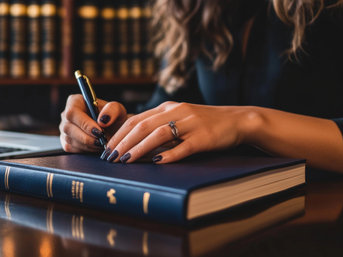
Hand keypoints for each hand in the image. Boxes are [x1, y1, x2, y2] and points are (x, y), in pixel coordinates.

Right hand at [59, 94, 127, 152]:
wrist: (114, 130)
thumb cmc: (114, 117)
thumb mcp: (118, 109)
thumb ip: (112, 110)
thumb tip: (102, 120)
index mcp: (75, 102)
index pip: (72, 112)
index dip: (84, 123)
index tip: (99, 131)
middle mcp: (66, 115)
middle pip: (69, 128)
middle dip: (87, 137)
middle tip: (102, 141)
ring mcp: (64, 130)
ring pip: (71, 140)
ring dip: (88, 145)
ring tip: (102, 143)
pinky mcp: (66, 142)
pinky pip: (72, 149)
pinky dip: (86, 150)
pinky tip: (96, 146)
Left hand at [103, 101, 255, 162]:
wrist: (236, 120)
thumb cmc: (204, 123)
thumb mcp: (179, 118)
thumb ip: (158, 125)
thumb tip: (133, 140)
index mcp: (167, 108)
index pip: (136, 120)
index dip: (119, 134)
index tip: (107, 148)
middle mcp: (176, 112)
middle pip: (143, 126)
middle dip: (123, 142)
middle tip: (110, 157)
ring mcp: (191, 124)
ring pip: (159, 135)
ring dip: (139, 148)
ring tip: (125, 161)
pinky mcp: (204, 137)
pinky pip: (184, 146)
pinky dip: (169, 154)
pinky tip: (157, 162)